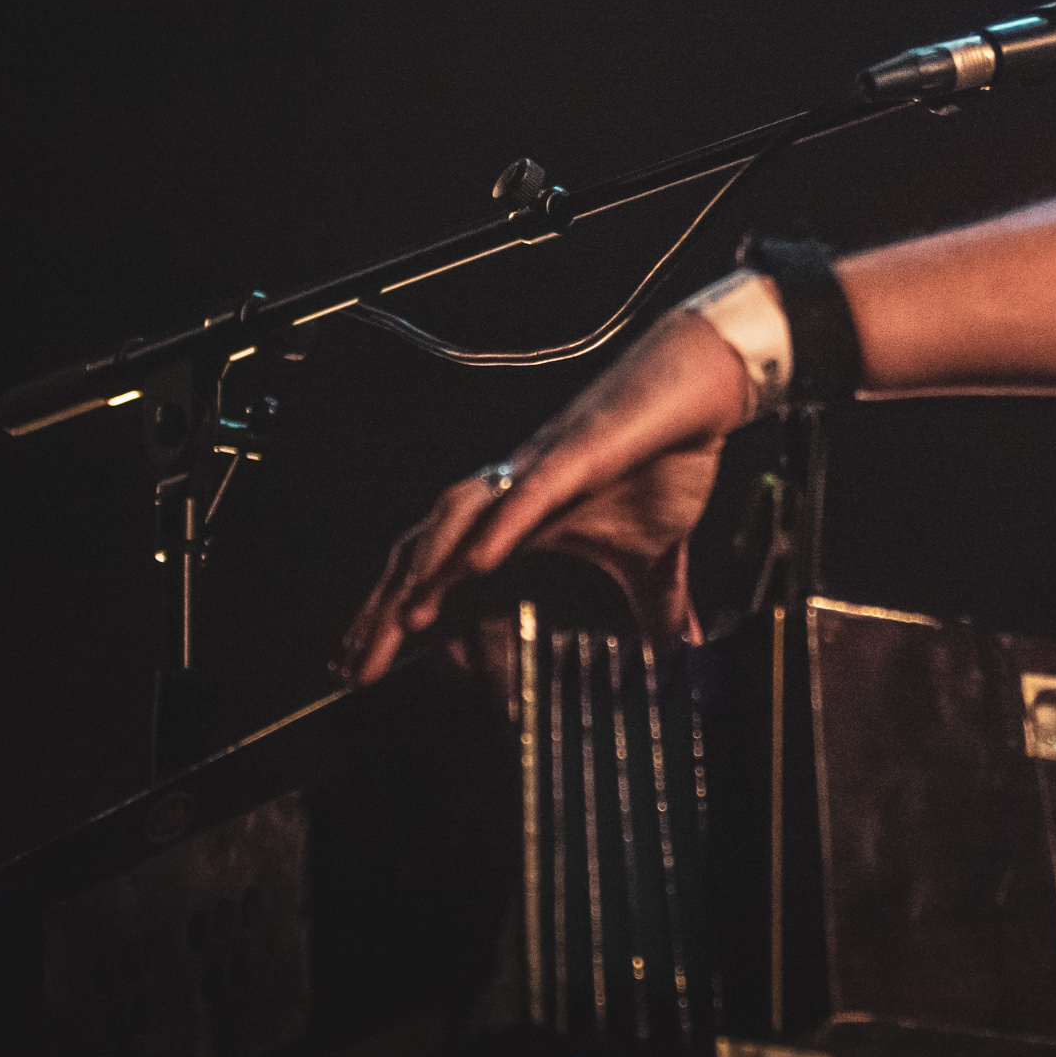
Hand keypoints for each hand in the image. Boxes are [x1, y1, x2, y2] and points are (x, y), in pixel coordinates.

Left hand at [339, 307, 753, 684]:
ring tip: (406, 620)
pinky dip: (500, 528)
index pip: (439, 574)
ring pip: (460, 516)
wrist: (697, 387)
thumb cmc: (668, 460)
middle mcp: (511, 494)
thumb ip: (658, 608)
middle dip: (388, 611)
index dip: (397, 619)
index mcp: (519, 521)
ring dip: (429, 566)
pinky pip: (528, 493)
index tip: (368, 668)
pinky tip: (476, 563)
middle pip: (428, 551)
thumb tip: (682, 650)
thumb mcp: (659, 558)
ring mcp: (538, 470)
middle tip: (358, 669)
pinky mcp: (576, 453)